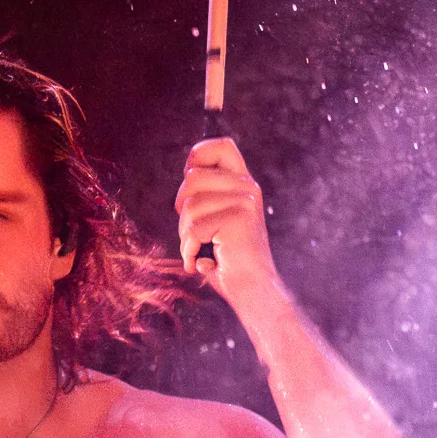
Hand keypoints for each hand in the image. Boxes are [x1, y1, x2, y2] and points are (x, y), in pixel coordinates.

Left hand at [177, 137, 281, 306]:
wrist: (254, 291)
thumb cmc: (229, 261)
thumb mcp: (218, 219)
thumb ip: (208, 194)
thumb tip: (188, 173)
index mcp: (244, 184)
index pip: (221, 146)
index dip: (198, 156)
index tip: (190, 182)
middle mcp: (247, 187)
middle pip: (192, 179)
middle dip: (182, 210)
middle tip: (196, 235)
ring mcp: (244, 201)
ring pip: (189, 207)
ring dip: (185, 236)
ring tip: (203, 251)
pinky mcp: (238, 219)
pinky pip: (192, 229)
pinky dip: (189, 251)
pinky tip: (203, 263)